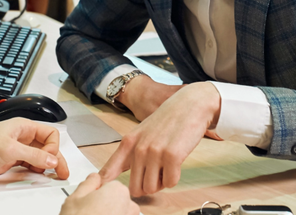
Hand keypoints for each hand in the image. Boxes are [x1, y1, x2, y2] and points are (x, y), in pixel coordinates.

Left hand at [0, 118, 69, 180]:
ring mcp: (15, 150)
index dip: (53, 148)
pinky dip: (34, 171)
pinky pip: (28, 166)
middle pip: (46, 147)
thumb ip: (33, 155)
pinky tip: (36, 176)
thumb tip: (52, 160)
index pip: (49, 134)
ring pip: (38, 158)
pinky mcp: (9, 161)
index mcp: (23, 127)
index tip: (50, 160)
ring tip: (51, 176)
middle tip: (62, 172)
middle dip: (55, 159)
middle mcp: (21, 137)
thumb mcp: (10, 149)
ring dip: (45, 166)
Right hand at [60, 173, 138, 214]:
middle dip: (105, 206)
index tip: (89, 201)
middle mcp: (129, 207)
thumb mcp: (75, 197)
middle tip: (88, 213)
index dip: (97, 193)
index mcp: (118, 191)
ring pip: (118, 214)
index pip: (110, 186)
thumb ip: (88, 183)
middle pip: (117, 201)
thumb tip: (93, 179)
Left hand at [101, 82, 220, 196]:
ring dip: (161, 183)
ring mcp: (155, 152)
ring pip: (152, 188)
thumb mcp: (142, 133)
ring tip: (167, 167)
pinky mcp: (172, 156)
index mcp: (128, 142)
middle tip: (156, 174)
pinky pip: (170, 183)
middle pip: (135, 187)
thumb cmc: (168, 120)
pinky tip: (176, 165)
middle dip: (147, 186)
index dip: (105, 184)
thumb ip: (129, 153)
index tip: (104, 190)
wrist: (190, 105)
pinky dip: (174, 178)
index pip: (108, 171)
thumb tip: (112, 175)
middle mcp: (139, 148)